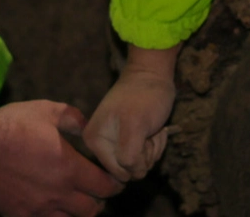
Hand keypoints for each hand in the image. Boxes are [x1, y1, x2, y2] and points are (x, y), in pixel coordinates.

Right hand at [0, 100, 123, 216]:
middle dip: (100, 200)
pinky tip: (52, 208)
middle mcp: (59, 194)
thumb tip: (87, 126)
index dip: (115, 183)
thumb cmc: (13, 127)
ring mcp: (39, 208)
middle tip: (98, 191)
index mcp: (70, 168)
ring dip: (78, 212)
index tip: (116, 179)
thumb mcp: (47, 110)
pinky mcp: (21, 215)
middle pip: (92, 209)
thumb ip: (73, 118)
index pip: (105, 186)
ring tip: (76, 202)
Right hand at [82, 45, 179, 181]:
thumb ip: (129, 155)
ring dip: (153, 148)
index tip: (141, 136)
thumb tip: (131, 175)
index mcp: (94, 141)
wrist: (153, 75)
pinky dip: (155, 144)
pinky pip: (146, 157)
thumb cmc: (144, 96)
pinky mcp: (129, 142)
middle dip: (146, 154)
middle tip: (147, 131)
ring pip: (141, 165)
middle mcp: (101, 146)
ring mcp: (115, 144)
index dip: (137, 159)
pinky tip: (153, 129)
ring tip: (150, 127)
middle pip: (130, 171)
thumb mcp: (136, 124)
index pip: (119, 171)